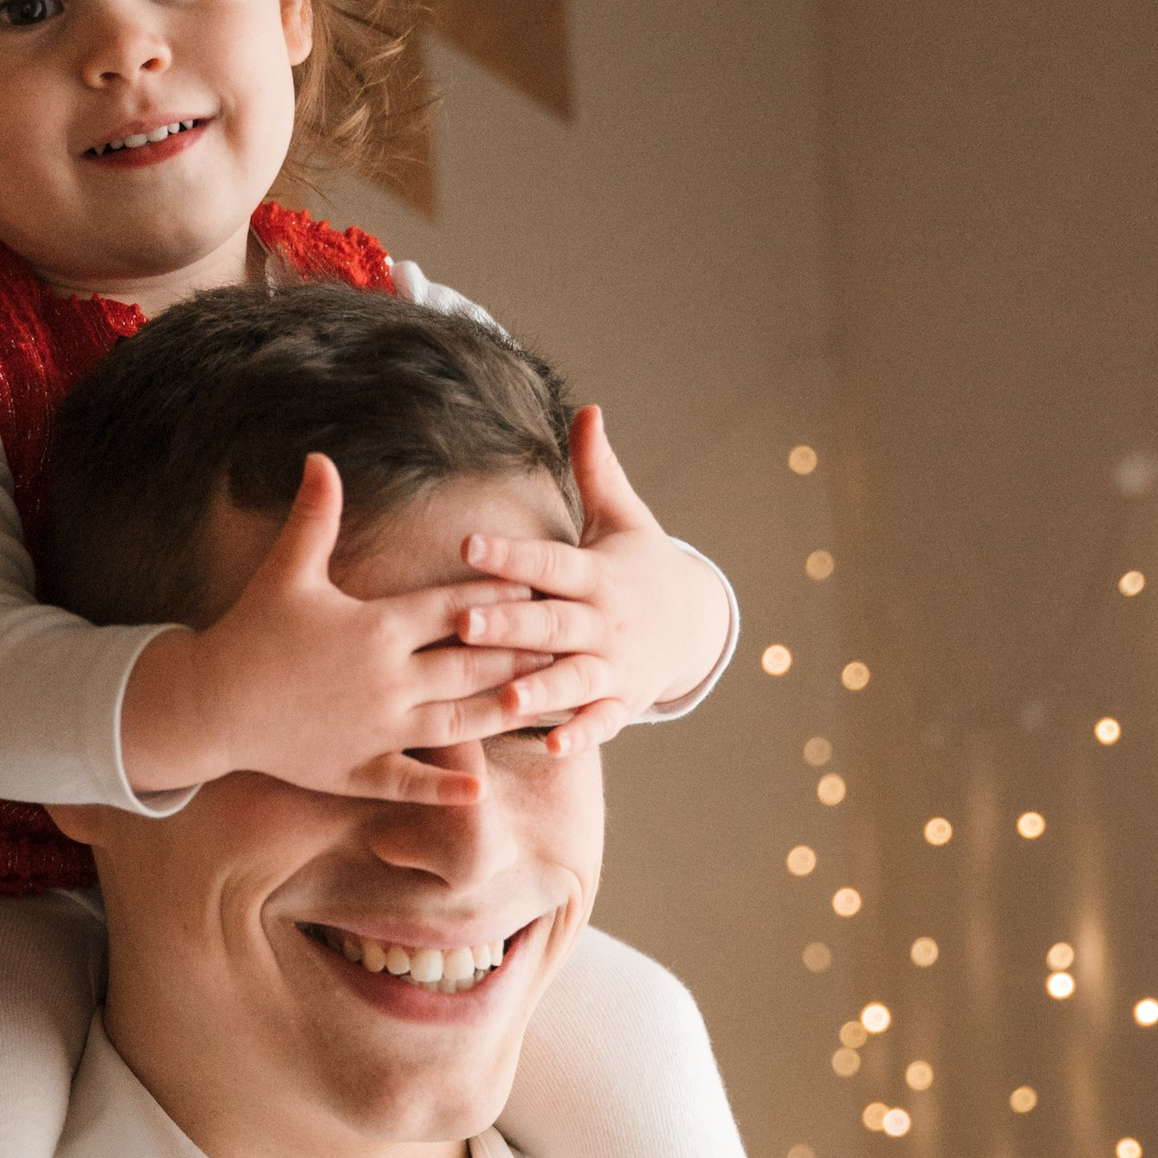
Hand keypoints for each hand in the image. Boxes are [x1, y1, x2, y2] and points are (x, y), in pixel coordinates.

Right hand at [119, 454, 609, 809]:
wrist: (212, 702)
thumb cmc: (251, 633)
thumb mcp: (286, 571)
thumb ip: (315, 517)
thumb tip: (320, 458)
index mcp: (378, 627)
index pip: (456, 608)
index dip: (502, 596)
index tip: (544, 588)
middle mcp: (388, 679)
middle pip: (472, 664)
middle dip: (522, 655)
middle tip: (571, 646)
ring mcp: (377, 729)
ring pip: (458, 721)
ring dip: (504, 712)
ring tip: (545, 704)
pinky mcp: (358, 769)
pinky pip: (412, 779)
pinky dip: (446, 785)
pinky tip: (480, 788)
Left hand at [453, 408, 732, 741]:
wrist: (692, 622)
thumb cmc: (638, 564)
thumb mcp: (623, 518)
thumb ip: (597, 471)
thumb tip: (587, 409)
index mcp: (597, 574)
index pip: (548, 562)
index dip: (509, 554)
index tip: (467, 543)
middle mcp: (605, 621)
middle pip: (553, 624)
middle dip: (511, 627)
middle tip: (465, 626)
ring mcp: (615, 666)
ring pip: (575, 679)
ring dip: (542, 691)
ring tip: (507, 700)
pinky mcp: (622, 701)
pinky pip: (600, 722)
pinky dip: (580, 736)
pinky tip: (551, 747)